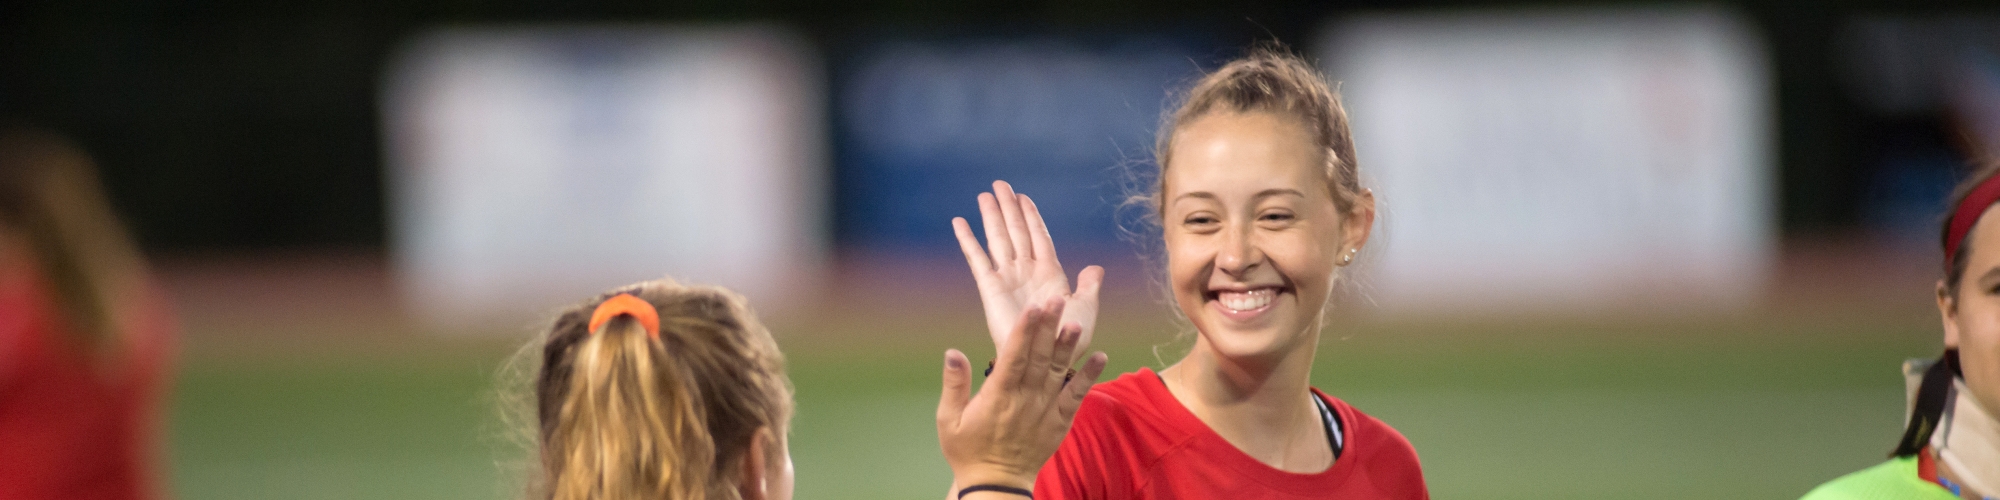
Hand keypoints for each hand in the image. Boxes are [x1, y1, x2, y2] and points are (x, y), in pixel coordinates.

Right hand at [937, 297, 1109, 490]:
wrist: (996, 485)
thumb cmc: (967, 450)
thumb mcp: (948, 420)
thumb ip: (954, 385)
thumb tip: (953, 351)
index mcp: (998, 396)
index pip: (1013, 357)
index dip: (1024, 331)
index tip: (1032, 308)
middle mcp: (1025, 400)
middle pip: (1039, 358)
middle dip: (1048, 327)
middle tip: (1056, 299)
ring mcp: (1045, 411)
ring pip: (1059, 372)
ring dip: (1068, 347)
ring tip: (1077, 322)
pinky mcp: (1060, 422)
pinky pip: (1077, 396)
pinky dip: (1090, 377)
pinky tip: (1101, 356)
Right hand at [953, 180, 1104, 365]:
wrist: (1045, 360)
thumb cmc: (1067, 340)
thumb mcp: (1086, 309)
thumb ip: (1089, 287)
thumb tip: (1095, 268)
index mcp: (1050, 273)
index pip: (1038, 235)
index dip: (1031, 215)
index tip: (1023, 196)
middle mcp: (1026, 271)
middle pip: (1016, 230)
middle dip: (1008, 207)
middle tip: (999, 184)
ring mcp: (1008, 278)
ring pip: (999, 238)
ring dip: (991, 216)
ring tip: (984, 194)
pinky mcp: (991, 289)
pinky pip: (977, 259)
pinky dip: (968, 240)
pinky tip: (959, 223)